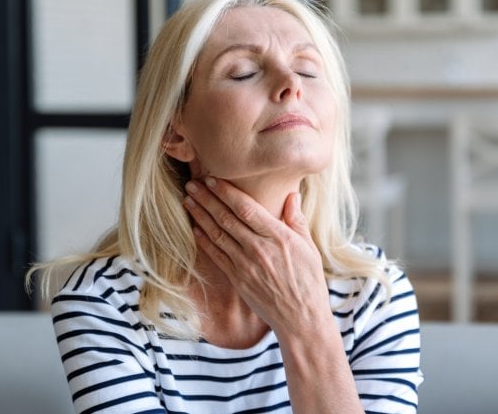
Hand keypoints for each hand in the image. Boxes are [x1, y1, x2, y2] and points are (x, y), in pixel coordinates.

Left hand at [182, 177, 331, 337]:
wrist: (301, 319)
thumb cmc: (309, 282)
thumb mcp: (309, 247)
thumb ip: (297, 220)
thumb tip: (291, 195)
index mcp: (279, 237)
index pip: (247, 208)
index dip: (227, 192)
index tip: (212, 179)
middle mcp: (259, 249)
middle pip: (227, 218)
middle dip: (207, 199)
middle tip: (192, 184)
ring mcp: (245, 265)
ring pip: (217, 235)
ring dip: (200, 216)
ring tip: (188, 201)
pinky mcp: (237, 279)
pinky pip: (216, 256)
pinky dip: (203, 240)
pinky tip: (195, 228)